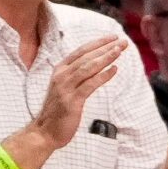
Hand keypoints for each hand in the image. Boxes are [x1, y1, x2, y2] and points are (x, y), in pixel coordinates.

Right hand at [32, 36, 129, 150]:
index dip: (97, 43)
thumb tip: (96, 64)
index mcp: (60, 70)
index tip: (113, 37)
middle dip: (105, 47)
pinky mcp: (72, 101)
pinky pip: (90, 85)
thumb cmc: (58, 110)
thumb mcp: (66, 87)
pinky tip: (114, 70)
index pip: (81, 51)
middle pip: (86, 57)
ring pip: (88, 68)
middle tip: (122, 41)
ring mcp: (66, 87)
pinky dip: (103, 76)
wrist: (45, 131)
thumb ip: (77, 75)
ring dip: (105, 58)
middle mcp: (61, 75)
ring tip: (120, 50)